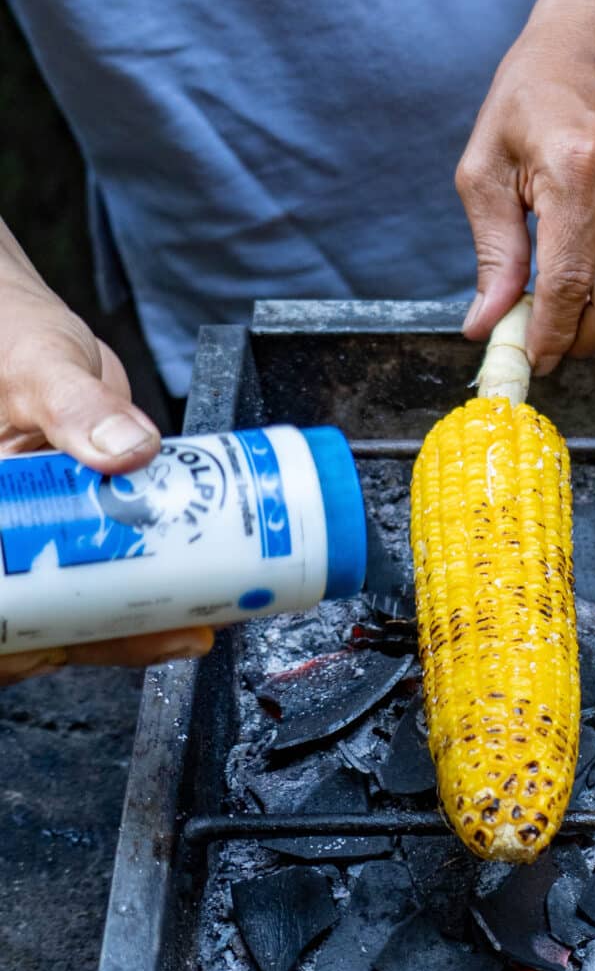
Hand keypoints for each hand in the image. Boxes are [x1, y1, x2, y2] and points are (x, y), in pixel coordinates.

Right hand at [0, 277, 211, 682]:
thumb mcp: (37, 367)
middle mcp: (6, 536)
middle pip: (39, 618)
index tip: (67, 645)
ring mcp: (41, 535)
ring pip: (79, 605)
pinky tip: (196, 585)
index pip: (2, 605)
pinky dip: (154, 582)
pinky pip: (113, 567)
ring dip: (136, 620)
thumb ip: (76, 404)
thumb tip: (126, 449)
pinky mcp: (83, 524)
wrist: (26, 325)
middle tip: (172, 631)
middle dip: (100, 636)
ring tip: (198, 618)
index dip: (24, 641)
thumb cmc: (6, 339)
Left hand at [456, 6, 594, 370]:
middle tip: (547, 341)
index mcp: (576, 165)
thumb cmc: (533, 95)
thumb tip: (488, 322)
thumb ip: (492, 250)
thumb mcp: (485, 163)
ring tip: (578, 322)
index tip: (528, 355)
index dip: (549, 332)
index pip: (571, 279)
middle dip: (582, 341)